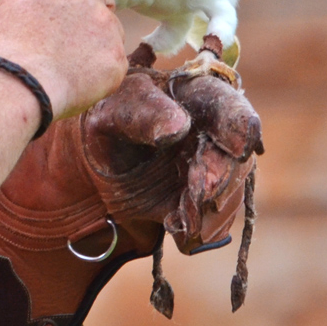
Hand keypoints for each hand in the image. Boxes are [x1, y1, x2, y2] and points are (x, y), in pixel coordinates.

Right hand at [0, 0, 126, 118]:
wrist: (20, 81)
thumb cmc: (8, 47)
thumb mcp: (14, 2)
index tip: (76, 5)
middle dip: (93, 15)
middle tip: (76, 39)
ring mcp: (107, 24)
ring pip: (112, 31)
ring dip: (99, 44)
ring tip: (70, 66)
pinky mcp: (116, 55)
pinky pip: (113, 63)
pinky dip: (101, 73)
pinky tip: (78, 81)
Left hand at [0, 50, 261, 320]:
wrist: (86, 161)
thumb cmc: (102, 118)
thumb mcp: (113, 108)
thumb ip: (143, 113)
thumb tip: (180, 126)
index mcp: (197, 97)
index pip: (231, 107)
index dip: (240, 126)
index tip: (239, 146)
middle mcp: (214, 136)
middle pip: (236, 158)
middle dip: (222, 177)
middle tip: (199, 190)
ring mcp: (210, 171)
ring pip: (228, 194)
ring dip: (210, 209)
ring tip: (181, 213)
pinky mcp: (198, 205)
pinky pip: (209, 223)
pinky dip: (196, 229)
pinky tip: (176, 226)